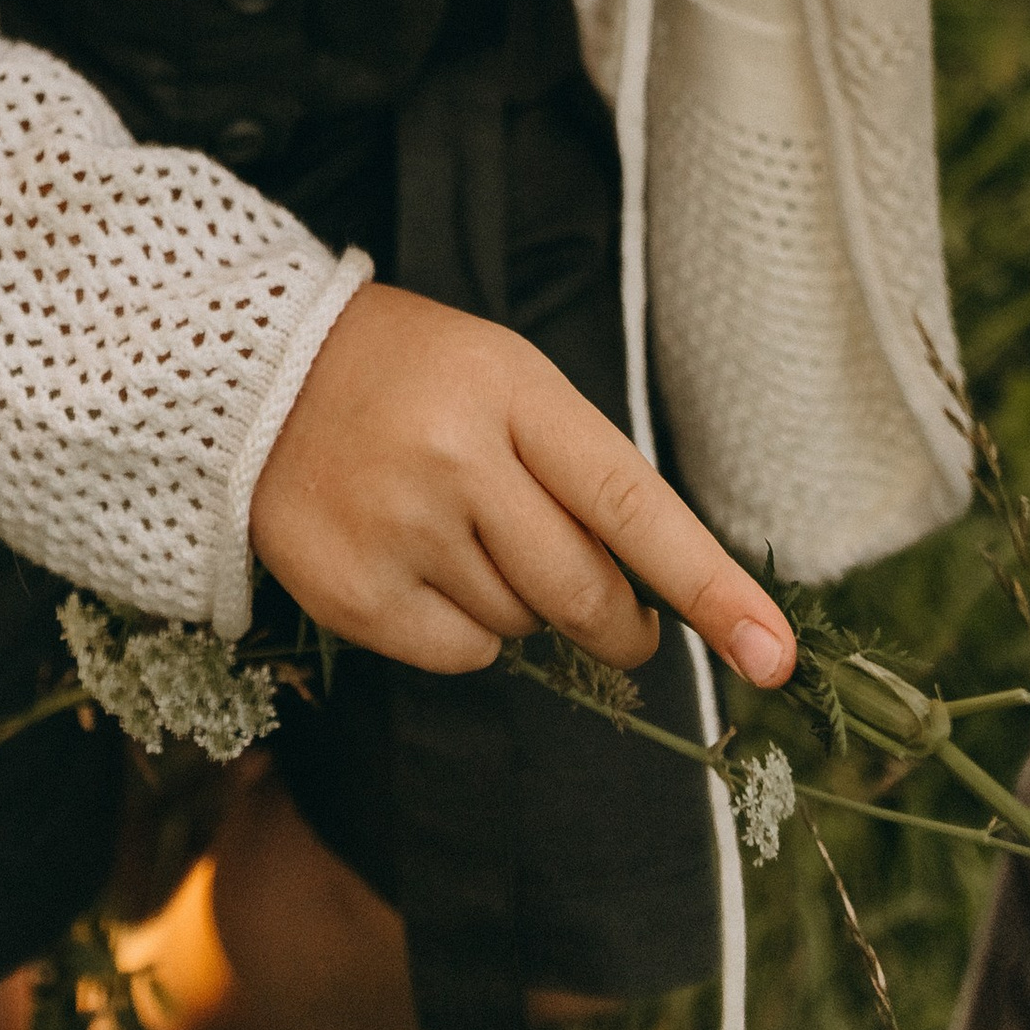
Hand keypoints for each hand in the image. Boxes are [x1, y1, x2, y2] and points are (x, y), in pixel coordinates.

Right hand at [250, 281, 796, 688]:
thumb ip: (578, 477)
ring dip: (517, 604)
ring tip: (455, 528)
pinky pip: (461, 657)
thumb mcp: (505, 380)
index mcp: (510, 389)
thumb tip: (651, 606)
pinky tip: (417, 564)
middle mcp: (455, 457)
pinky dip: (462, 633)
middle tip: (616, 620)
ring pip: (522, 627)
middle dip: (619, 623)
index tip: (774, 654)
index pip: (633, 504)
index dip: (711, 586)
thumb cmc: (414, 376)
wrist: (255, 372)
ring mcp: (398, 527)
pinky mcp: (352, 592)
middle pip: (586, 593)